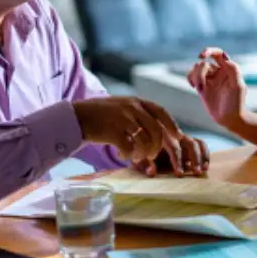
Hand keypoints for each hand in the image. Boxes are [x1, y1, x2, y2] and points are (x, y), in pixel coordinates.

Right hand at [73, 97, 192, 175]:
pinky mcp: (112, 131)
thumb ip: (140, 114)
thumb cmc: (103, 116)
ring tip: (138, 156)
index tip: (178, 136)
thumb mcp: (124, 107)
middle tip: (153, 155)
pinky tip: (123, 155)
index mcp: (136, 101)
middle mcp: (132, 107)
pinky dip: (128, 154)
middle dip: (158, 145)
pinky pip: (128, 147)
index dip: (172, 124)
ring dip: (144, 152)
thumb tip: (161, 129)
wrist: (78, 116)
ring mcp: (122, 118)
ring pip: (144, 140)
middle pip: (156, 129)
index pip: (161, 111)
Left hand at [132, 137, 209, 176]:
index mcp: (161, 137)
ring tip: (201, 171)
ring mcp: (182, 138)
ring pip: (196, 143)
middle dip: (194, 159)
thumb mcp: (137, 159)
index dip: (178, 160)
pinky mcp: (189, 142)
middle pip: (189, 143)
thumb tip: (152, 171)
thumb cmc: (139, 152)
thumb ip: (144, 164)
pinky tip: (206, 167)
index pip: (174, 147)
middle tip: (195, 172)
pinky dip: (205, 154)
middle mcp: (174, 135)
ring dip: (201, 157)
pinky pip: (201, 144)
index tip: (179, 174)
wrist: (139, 140)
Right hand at [187, 48, 246, 125]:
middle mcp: (218, 71)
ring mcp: (210, 78)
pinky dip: (190, 78)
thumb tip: (226, 58)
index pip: (218, 53)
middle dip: (199, 74)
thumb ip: (234, 71)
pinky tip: (194, 87)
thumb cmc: (237, 103)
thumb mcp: (238, 86)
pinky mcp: (203, 86)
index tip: (201, 56)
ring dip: (195, 77)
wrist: (231, 118)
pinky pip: (192, 76)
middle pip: (203, 64)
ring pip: (196, 68)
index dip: (209, 51)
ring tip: (199, 90)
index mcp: (228, 68)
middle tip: (200, 89)